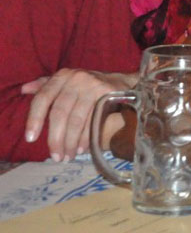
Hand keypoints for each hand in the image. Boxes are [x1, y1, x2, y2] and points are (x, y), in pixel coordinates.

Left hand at [22, 69, 136, 160]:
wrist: (123, 82)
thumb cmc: (89, 87)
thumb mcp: (67, 83)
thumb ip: (46, 86)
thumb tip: (25, 89)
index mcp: (62, 76)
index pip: (43, 98)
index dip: (34, 119)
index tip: (30, 139)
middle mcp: (76, 78)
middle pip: (59, 112)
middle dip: (55, 138)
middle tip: (55, 156)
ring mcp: (93, 85)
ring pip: (76, 119)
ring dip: (71, 141)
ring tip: (68, 155)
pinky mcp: (108, 94)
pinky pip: (93, 120)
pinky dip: (87, 137)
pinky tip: (83, 148)